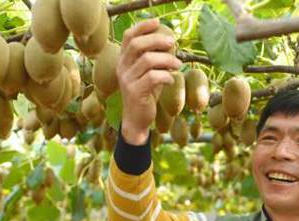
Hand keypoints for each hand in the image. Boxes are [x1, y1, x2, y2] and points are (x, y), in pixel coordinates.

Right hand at [116, 19, 180, 144]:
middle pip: (137, 45)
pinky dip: (166, 76)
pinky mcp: (135, 93)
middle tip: (173, 43)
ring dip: (167, 60)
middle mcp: (122, 68)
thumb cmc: (145, 94)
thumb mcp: (147, 74)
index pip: (128, 37)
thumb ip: (154, 58)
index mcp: (123, 61)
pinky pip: (153, 77)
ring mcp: (127, 80)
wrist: (136, 120)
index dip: (142, 26)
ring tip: (177, 65)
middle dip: (157, 40)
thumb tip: (170, 42)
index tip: (157, 22)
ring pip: (147, 60)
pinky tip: (171, 80)